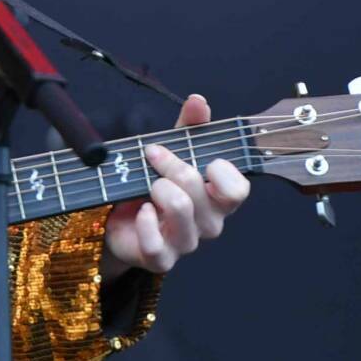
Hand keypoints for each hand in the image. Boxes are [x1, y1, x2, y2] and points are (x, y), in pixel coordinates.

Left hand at [99, 93, 251, 275]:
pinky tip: (140, 210)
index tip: (201, 157)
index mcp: (219, 198)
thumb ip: (190, 128)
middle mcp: (208, 223)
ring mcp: (185, 243)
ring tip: (146, 185)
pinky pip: (155, 243)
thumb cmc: (156, 184)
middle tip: (152, 155)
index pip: (238, 189)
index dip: (220, 170)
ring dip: (156, 187)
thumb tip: (199, 101)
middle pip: (198, 189)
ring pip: (179, 208)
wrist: (123, 220)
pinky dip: (144, 221)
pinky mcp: (160, 259)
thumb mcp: (174, 151)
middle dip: (170, 164)